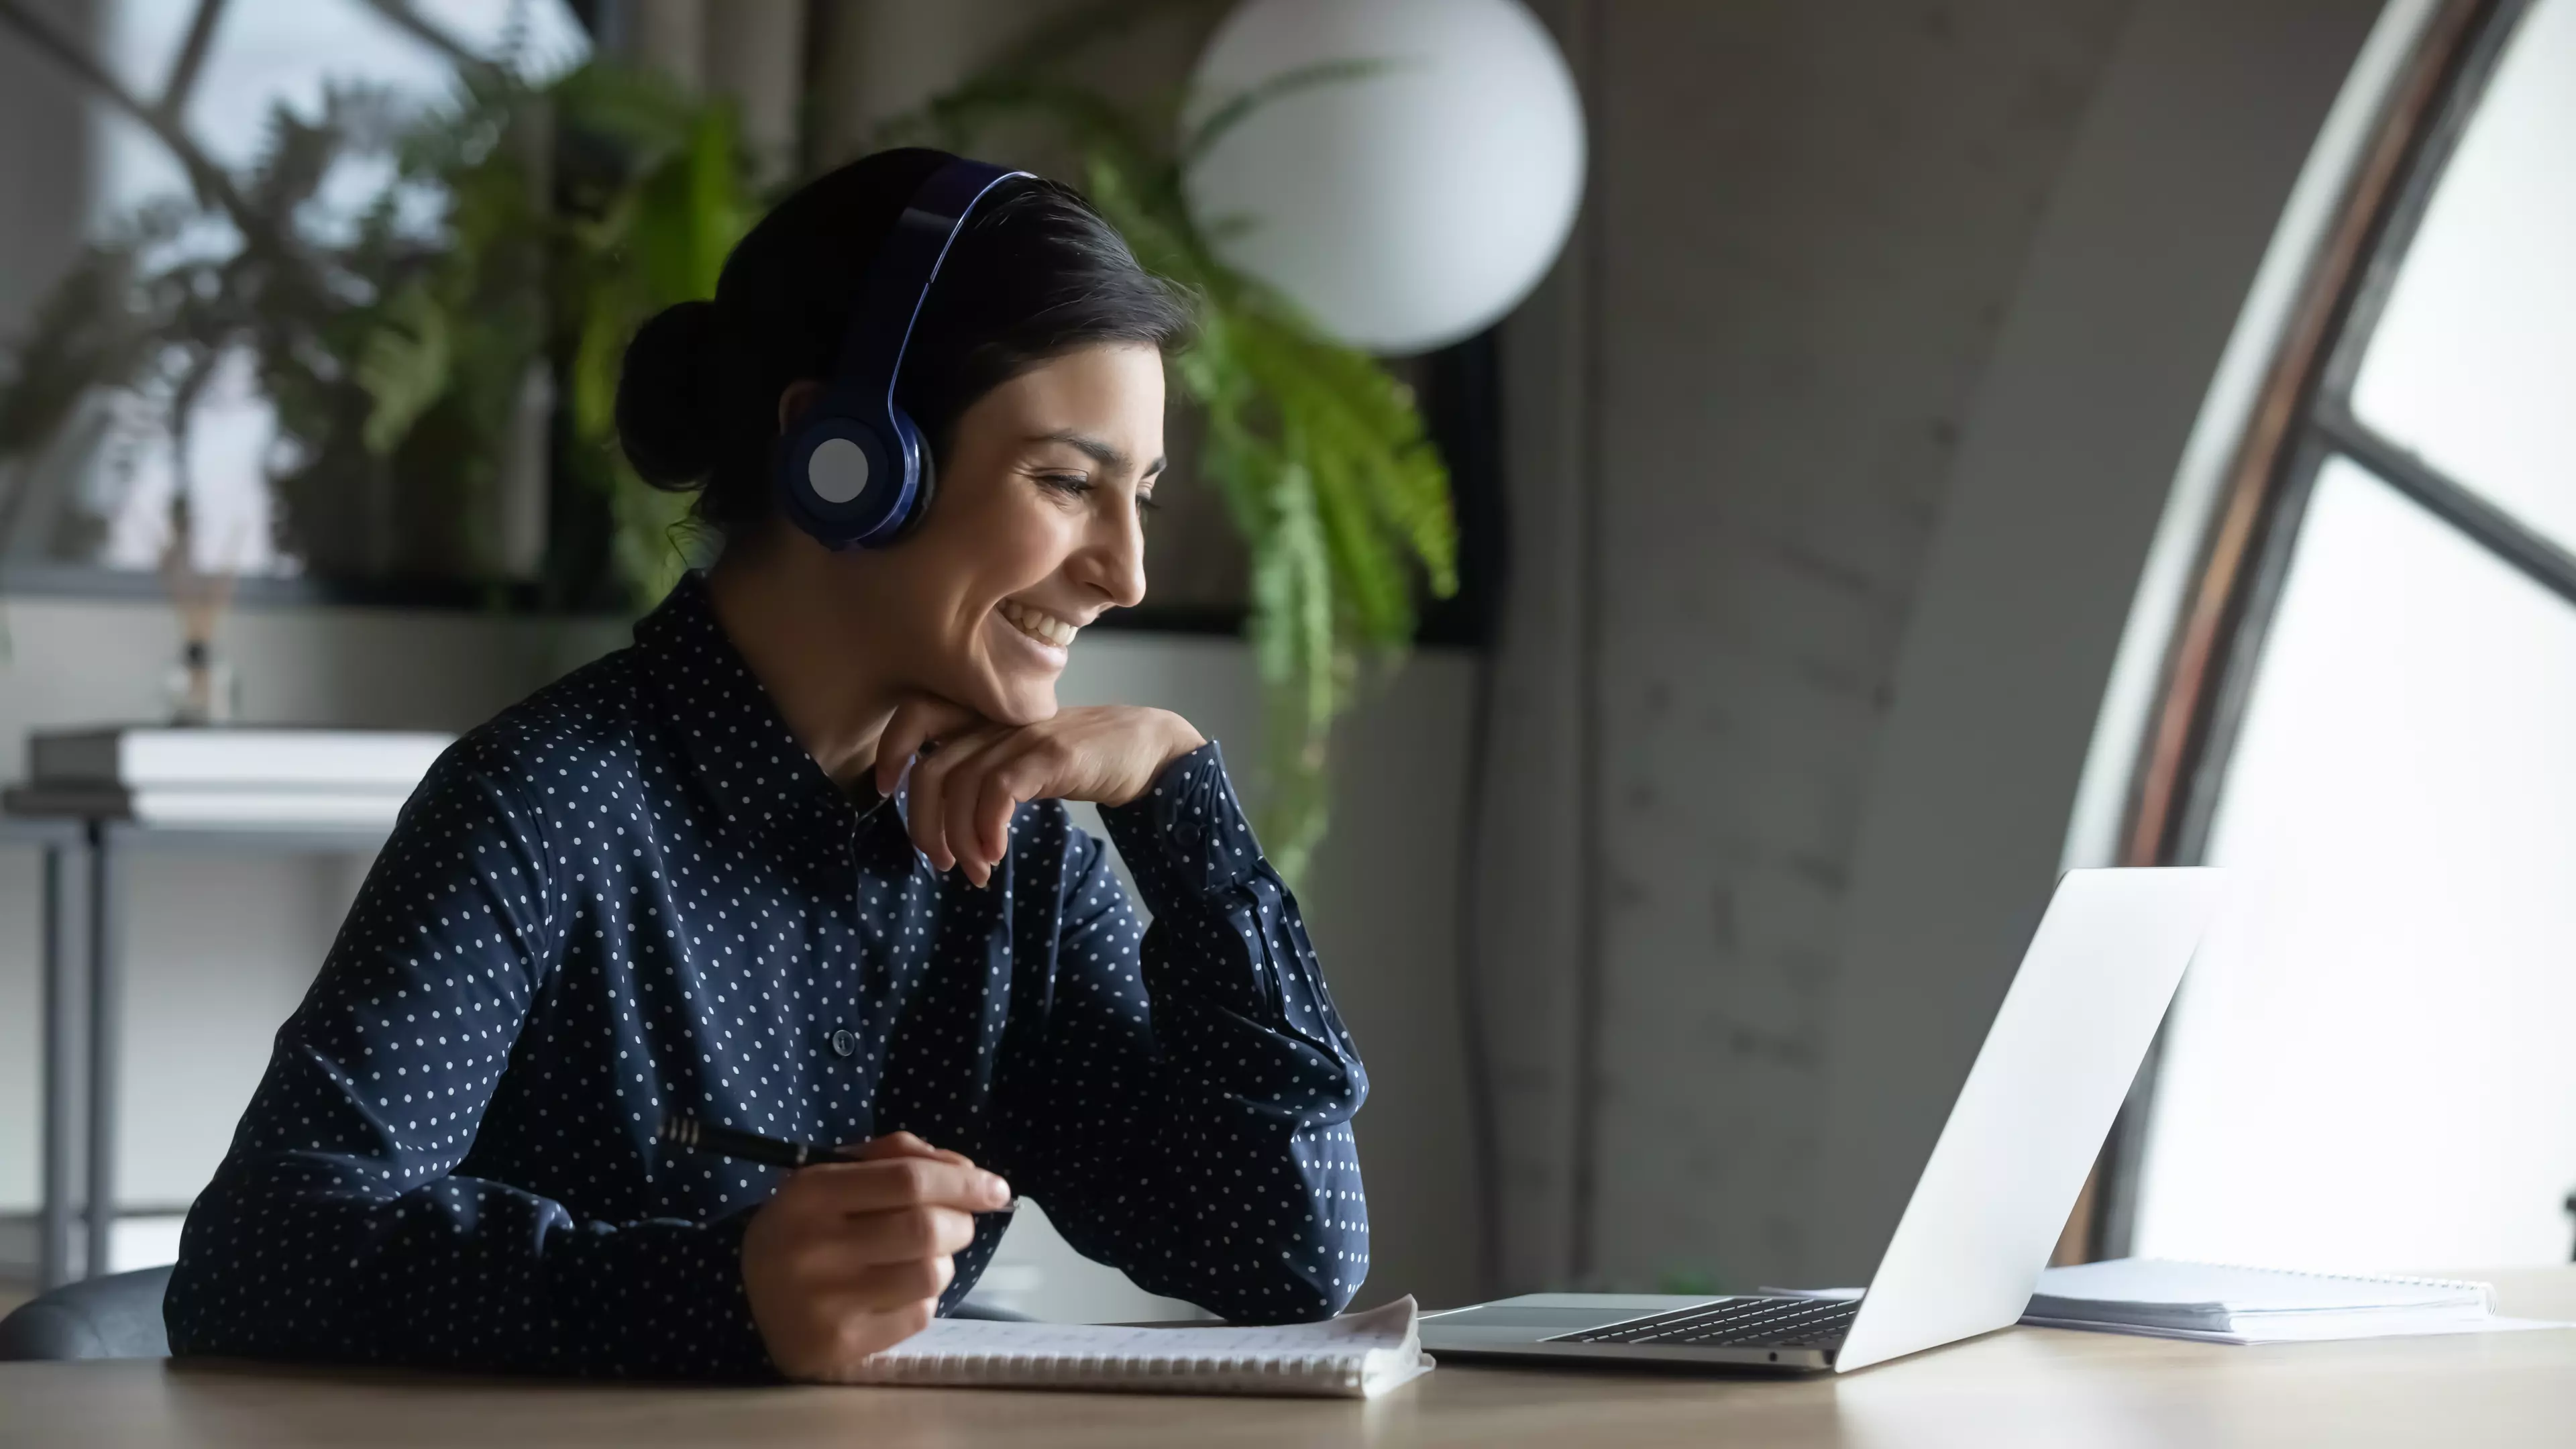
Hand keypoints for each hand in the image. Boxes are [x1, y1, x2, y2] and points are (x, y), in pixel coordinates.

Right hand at [740, 1131, 1010, 1379]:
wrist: (748, 1299)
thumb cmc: (806, 1227)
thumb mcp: (834, 1175)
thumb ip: (898, 1158)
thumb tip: (969, 1173)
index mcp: (810, 1193)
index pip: (908, 1180)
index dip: (964, 1182)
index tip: (996, 1189)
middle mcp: (814, 1247)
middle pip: (927, 1228)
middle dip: (961, 1223)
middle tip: (957, 1224)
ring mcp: (825, 1302)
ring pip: (931, 1274)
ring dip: (943, 1262)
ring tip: (920, 1258)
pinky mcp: (840, 1346)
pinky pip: (918, 1315)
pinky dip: (922, 1299)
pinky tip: (895, 1291)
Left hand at [873, 701, 1206, 886]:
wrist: (1149, 749)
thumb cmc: (1083, 759)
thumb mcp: (1024, 757)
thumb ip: (986, 771)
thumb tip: (945, 819)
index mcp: (986, 717)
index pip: (918, 714)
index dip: (892, 751)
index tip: (886, 792)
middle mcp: (998, 721)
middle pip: (931, 769)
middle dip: (924, 825)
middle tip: (940, 862)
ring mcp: (1025, 735)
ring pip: (960, 786)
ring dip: (959, 840)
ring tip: (975, 871)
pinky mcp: (1051, 754)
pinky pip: (998, 791)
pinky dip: (987, 830)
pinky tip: (997, 854)